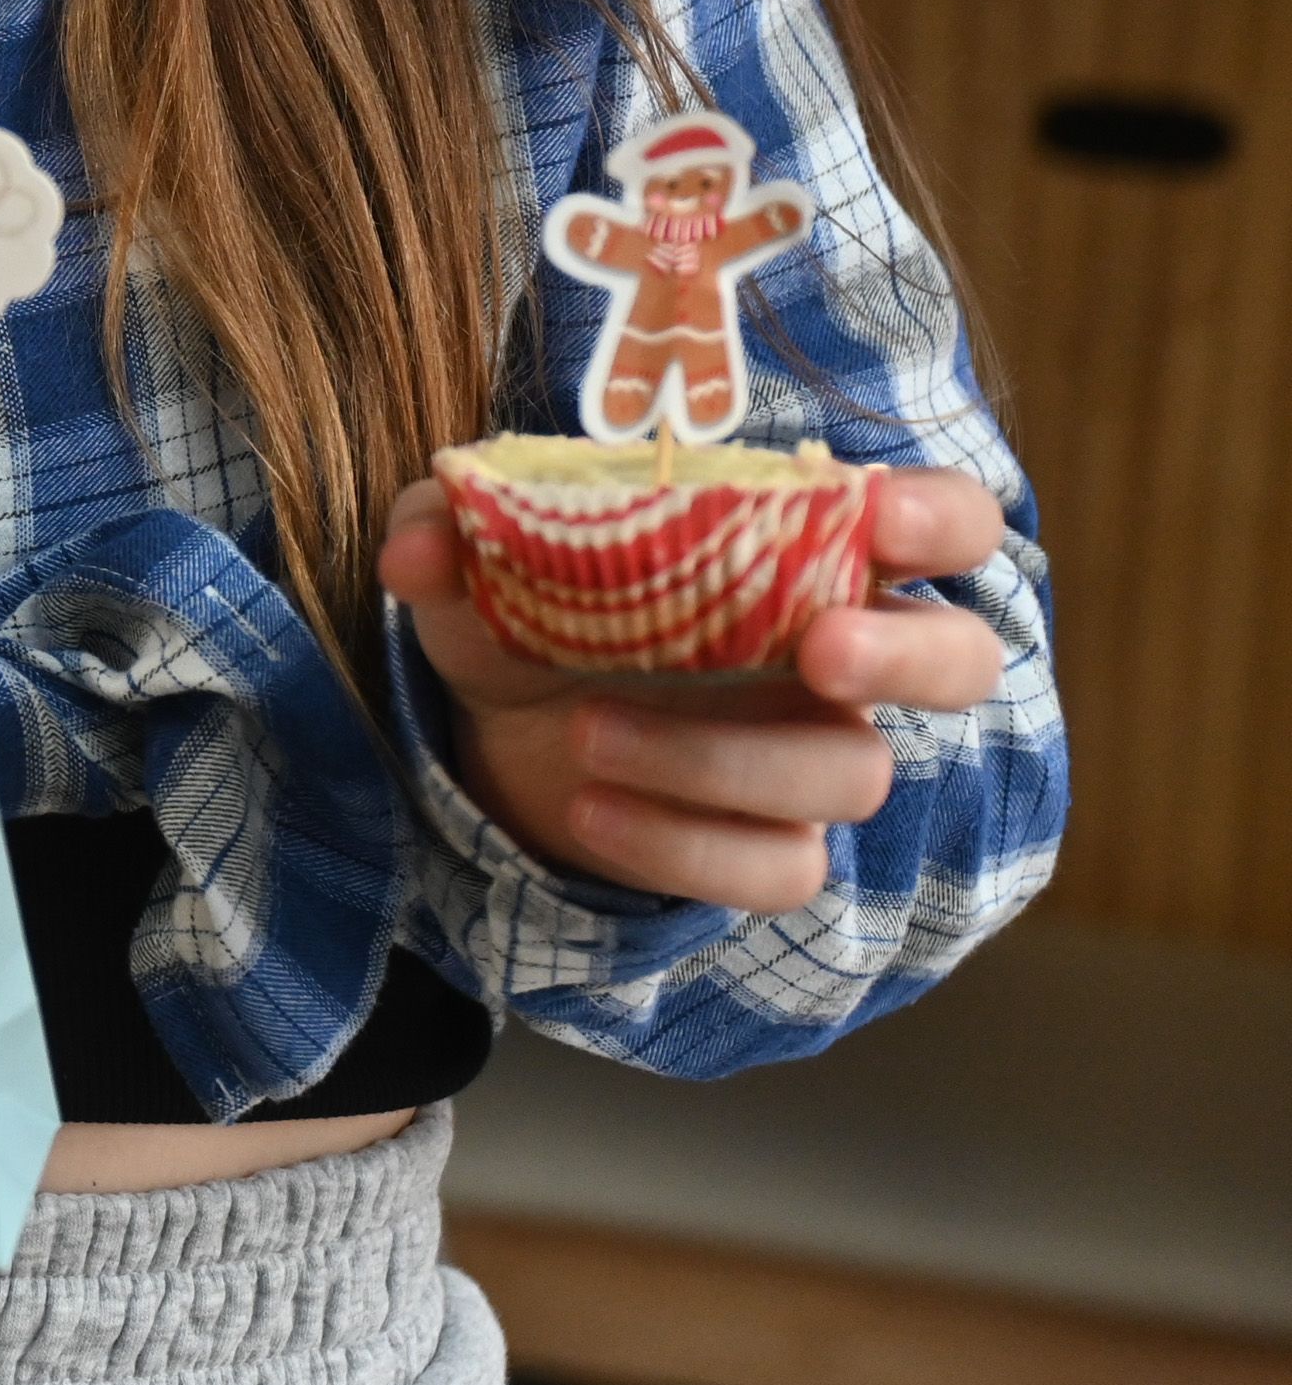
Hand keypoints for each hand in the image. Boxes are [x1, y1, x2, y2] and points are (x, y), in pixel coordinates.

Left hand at [379, 467, 1009, 909]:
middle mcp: (836, 654)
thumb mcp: (478, 550)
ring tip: (587, 732)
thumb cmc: (532, 601)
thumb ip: (451, 523)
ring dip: (721, 757)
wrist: (501, 722)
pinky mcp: (769, 843)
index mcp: (807, 550)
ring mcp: (812, 755)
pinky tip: (590, 808)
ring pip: (851, 774)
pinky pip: (780, 868)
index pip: (944, 520)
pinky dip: (685, 845)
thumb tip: (421, 547)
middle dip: (907, 656)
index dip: (939, 516)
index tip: (877, 517)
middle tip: (817, 650)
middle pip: (962, 660)